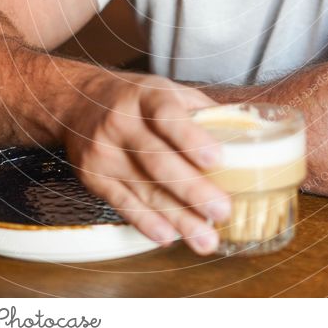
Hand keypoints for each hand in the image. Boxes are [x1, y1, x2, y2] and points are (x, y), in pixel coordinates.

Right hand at [62, 70, 230, 253]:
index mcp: (147, 95)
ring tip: (206, 238)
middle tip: (222, 211)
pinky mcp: (93, 176)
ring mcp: (104, 151)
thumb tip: (249, 133)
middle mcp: (121, 121)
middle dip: (192, 189)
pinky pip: (122, 203)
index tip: (217, 159)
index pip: (168, 115)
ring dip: (177, 217)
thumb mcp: (167, 90)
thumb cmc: (136, 99)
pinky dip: (146, 222)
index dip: (191, 138)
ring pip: (143, 188)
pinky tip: (169, 236)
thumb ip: (202, 111)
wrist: (78, 102)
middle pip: (157, 159)